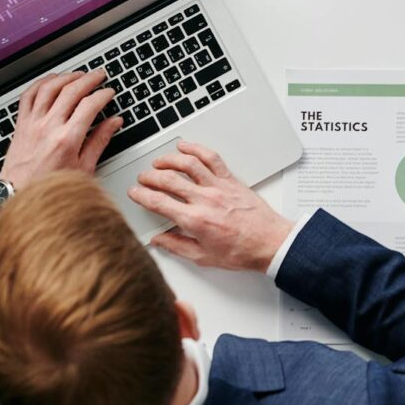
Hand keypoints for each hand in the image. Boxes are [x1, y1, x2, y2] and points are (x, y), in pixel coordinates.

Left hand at [1, 70, 121, 188]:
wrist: (19, 194)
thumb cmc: (51, 185)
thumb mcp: (84, 167)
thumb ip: (100, 141)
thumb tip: (113, 123)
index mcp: (67, 139)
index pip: (89, 105)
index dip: (103, 95)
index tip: (109, 93)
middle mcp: (48, 127)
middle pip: (71, 91)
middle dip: (89, 79)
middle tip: (99, 75)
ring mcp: (32, 123)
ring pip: (49, 88)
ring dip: (66, 77)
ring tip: (78, 74)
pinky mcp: (21, 124)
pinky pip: (28, 96)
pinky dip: (40, 83)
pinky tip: (50, 80)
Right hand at [128, 141, 292, 271]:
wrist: (270, 242)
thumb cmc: (241, 251)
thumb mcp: (203, 257)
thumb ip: (176, 246)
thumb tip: (158, 240)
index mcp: (195, 221)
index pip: (159, 203)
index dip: (141, 195)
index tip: (134, 192)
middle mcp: (205, 200)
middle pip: (169, 180)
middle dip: (150, 177)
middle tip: (143, 178)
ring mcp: (219, 187)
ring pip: (188, 164)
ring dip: (169, 160)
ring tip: (158, 162)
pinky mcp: (231, 180)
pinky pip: (212, 158)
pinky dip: (196, 149)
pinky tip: (185, 147)